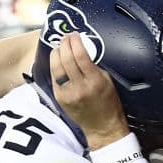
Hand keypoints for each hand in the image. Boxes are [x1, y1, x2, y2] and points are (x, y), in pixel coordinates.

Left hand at [50, 33, 129, 148]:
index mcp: (94, 81)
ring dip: (56, 53)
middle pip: (66, 59)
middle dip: (64, 44)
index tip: (75, 35)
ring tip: (60, 47)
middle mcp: (79, 87)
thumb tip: (82, 50)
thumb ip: (94, 66)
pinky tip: (57, 60)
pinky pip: (54, 77)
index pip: (81, 55)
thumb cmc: (109, 103)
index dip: (76, 42)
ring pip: (56, 67)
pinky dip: (54, 66)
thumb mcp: (108, 81)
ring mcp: (67, 93)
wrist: (102, 127)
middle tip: (66, 38)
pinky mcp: (60, 98)